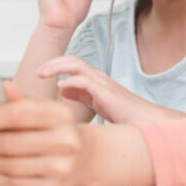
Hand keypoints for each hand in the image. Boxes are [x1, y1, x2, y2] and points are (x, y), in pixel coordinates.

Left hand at [0, 81, 83, 185]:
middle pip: (10, 143)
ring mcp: (60, 167)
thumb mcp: (44, 110)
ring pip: (9, 164)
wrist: (85, 157)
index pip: (19, 115)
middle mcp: (65, 141)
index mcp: (61, 115)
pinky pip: (14, 182)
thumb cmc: (57, 130)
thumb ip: (22, 101)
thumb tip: (4, 86)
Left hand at [38, 56, 185, 122]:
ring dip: (56, 67)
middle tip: (36, 72)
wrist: (149, 125)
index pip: (71, 64)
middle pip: (71, 60)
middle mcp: (98, 78)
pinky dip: (71, 81)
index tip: (38, 75)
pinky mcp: (107, 94)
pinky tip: (60, 88)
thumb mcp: (97, 104)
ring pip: (76, 65)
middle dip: (52, 63)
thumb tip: (61, 90)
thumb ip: (80, 96)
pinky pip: (85, 81)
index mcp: (95, 81)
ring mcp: (103, 84)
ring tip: (42, 73)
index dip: (53, 66)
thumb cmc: (125, 118)